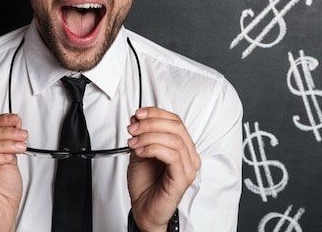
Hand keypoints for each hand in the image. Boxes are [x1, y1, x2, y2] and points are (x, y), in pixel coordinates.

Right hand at [0, 113, 26, 231]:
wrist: (3, 216)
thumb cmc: (2, 191)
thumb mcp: (8, 158)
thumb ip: (8, 140)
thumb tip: (14, 122)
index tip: (14, 119)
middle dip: (2, 132)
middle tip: (21, 134)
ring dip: (2, 145)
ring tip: (19, 146)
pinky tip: (8, 158)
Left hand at [126, 107, 200, 231]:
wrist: (143, 209)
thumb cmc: (145, 184)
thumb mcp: (140, 152)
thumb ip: (142, 135)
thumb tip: (137, 118)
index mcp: (182, 146)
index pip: (175, 120)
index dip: (156, 113)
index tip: (138, 114)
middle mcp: (189, 155)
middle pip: (176, 126)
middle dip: (151, 123)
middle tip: (133, 128)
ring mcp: (188, 167)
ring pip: (174, 139)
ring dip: (149, 136)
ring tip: (133, 142)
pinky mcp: (183, 178)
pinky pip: (172, 156)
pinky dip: (153, 149)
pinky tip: (140, 151)